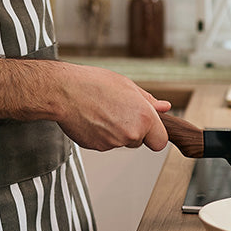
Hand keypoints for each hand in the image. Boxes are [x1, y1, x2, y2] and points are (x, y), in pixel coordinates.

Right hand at [46, 62, 170, 151]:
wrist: (64, 92)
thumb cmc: (95, 84)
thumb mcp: (127, 85)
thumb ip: (149, 101)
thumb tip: (165, 107)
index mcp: (144, 118)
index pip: (160, 141)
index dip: (154, 134)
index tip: (148, 127)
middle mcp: (131, 133)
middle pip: (139, 141)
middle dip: (133, 130)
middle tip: (119, 110)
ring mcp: (113, 143)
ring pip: (121, 142)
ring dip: (116, 131)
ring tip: (103, 110)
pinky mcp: (97, 147)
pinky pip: (105, 143)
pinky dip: (101, 134)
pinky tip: (93, 118)